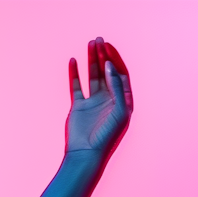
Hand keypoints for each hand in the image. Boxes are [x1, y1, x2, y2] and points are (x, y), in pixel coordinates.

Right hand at [65, 37, 131, 157]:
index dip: (115, 60)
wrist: (87, 154)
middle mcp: (109, 101)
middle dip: (103, 55)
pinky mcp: (79, 107)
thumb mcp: (119, 110)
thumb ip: (116, 87)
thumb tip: (109, 65)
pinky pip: (77, 86)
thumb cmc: (107, 136)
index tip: (108, 47)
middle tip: (98, 40)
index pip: (121, 75)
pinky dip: (75, 73)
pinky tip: (73, 61)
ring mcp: (94, 103)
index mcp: (123, 102)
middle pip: (107, 72)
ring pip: (93, 76)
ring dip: (91, 60)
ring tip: (89, 44)